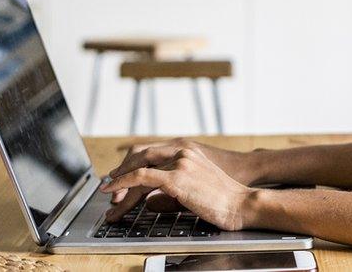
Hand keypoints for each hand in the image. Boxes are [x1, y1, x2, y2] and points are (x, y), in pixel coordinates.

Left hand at [101, 145, 254, 230]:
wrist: (242, 202)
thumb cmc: (224, 198)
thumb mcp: (195, 187)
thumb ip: (171, 190)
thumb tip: (149, 202)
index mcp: (187, 149)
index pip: (150, 150)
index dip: (132, 163)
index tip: (120, 176)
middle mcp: (182, 150)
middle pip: (140, 154)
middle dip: (122, 171)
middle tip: (110, 187)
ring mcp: (180, 162)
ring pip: (138, 167)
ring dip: (119, 184)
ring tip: (109, 198)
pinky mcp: (177, 178)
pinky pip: (141, 178)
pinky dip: (123, 184)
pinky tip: (115, 195)